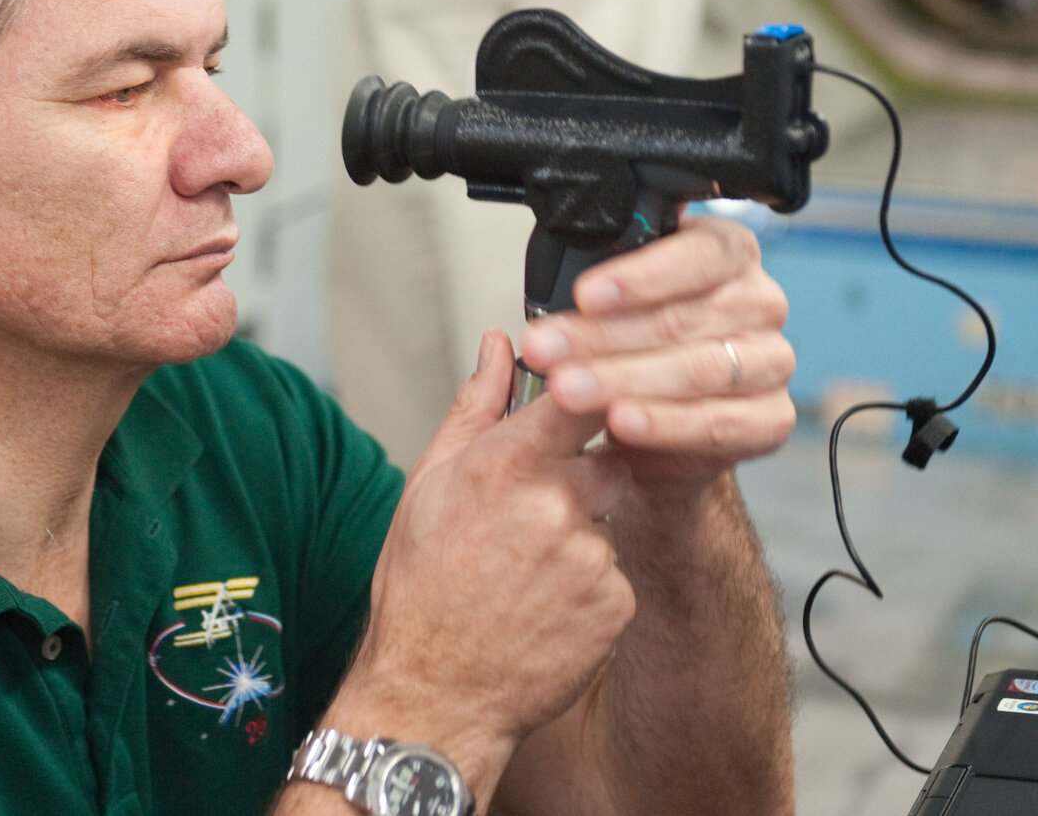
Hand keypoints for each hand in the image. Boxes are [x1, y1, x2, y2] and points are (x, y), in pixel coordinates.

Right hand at [327, 333, 635, 792]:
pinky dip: (590, 585)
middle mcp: (556, 505)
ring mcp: (592, 557)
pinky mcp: (617, 604)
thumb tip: (498, 344)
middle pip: (607, 458)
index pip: (580, 393)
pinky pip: (616, 573)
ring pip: (608, 519)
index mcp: (506, 463)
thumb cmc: (421, 588)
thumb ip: (475, 405)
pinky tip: (543, 606)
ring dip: (581, 535)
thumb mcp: (429, 483)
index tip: (588, 394)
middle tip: (532, 516)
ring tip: (524, 572)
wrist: (434, 693)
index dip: (591, 391)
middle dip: (581, 477)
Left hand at [519, 214, 795, 493]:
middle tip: (546, 351)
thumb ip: (603, 287)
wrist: (661, 423)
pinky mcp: (772, 418)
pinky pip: (717, 423)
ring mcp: (773, 361)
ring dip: (623, 380)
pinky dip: (663, 424)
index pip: (697, 255)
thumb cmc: (639, 344)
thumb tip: (565, 289)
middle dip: (603, 336)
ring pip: (697, 370)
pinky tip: (621, 422)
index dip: (638, 277)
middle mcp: (760, 302)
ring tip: (568, 390)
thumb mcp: (617, 301)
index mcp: (730, 254)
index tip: (583, 295)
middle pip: (683, 318)